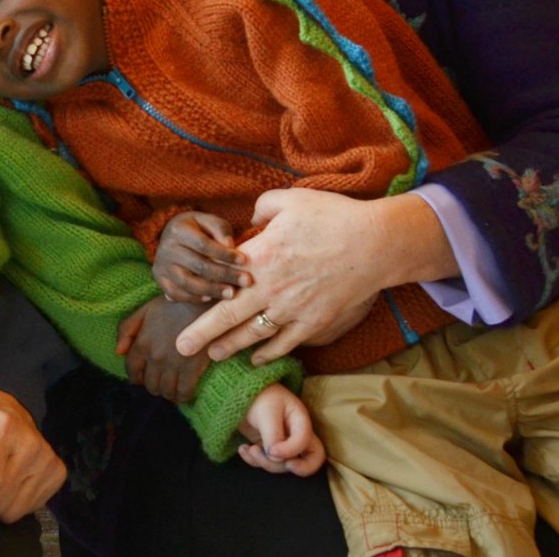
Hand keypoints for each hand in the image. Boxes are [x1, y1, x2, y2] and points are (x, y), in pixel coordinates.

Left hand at [116, 297, 211, 403]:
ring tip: (173, 389)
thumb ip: (127, 329)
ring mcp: (173, 364)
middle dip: (154, 386)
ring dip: (168, 393)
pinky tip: (186, 393)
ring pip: (165, 391)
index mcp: (142, 343)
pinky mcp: (192, 368)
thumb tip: (118, 352)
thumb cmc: (175, 304)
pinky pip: (184, 392)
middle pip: (149, 384)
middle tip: (161, 382)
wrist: (203, 301)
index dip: (136, 377)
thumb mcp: (146, 311)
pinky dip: (183, 397)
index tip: (142, 379)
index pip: (131, 370)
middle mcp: (155, 357)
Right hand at [155, 211, 249, 301]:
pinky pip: (177, 294)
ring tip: (231, 294)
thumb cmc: (198, 229)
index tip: (244, 260)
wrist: (173, 236)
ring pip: (187, 283)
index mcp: (178, 229)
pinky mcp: (160, 279)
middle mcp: (166, 248)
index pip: (203, 245)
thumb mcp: (209, 222)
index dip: (224, 254)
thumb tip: (230, 246)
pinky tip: (211, 299)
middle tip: (246, 281)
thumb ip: (221, 230)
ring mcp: (161, 265)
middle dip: (224, 275)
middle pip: (198, 265)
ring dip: (212, 290)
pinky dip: (194, 298)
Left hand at [176, 187, 448, 365]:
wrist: (375, 244)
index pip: (220, 289)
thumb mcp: (290, 200)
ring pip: (254, 336)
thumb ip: (261, 209)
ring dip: (231, 347)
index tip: (183, 310)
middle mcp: (270, 290)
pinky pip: (286, 343)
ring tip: (214, 355)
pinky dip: (269, 353)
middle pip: (229, 320)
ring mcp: (293, 310)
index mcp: (259, 259)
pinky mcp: (315, 322)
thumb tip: (250, 222)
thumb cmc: (332, 217)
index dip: (198, 306)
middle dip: (204, 337)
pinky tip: (257, 358)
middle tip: (182, 349)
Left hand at [236, 383, 323, 476]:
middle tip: (271, 459)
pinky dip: (253, 460)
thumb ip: (273, 435)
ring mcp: (282, 443)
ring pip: (283, 465)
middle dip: (287, 466)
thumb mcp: (266, 412)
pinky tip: (243, 449)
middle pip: (306, 460)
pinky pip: (266, 462)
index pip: (307, 444)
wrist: (237, 389)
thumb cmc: (258, 395)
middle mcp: (295, 435)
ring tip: (249, 450)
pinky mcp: (267, 447)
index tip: (272, 451)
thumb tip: (275, 458)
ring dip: (264, 462)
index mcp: (300, 422)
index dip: (291, 452)